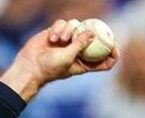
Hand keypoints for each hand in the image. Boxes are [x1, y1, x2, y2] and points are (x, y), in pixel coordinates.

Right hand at [0, 19, 117, 101]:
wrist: (29, 65)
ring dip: (69, 30)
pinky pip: (62, 24)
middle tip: (95, 27)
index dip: (112, 55)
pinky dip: (58, 29)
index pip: (103, 61)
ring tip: (60, 39)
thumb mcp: (68, 57)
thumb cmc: (49, 67)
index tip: (114, 46)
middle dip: (94, 32)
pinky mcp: (57, 33)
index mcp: (84, 63)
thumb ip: (81, 44)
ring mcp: (67, 41)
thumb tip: (93, 32)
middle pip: (93, 39)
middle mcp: (77, 52)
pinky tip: (52, 37)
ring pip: (76, 26)